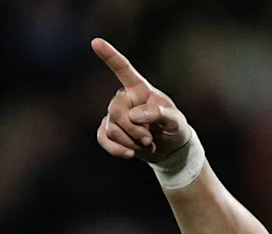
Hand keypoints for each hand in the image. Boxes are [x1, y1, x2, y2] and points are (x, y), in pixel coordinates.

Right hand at [92, 37, 190, 162]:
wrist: (169, 149)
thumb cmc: (174, 128)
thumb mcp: (175, 121)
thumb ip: (159, 113)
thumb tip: (134, 115)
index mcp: (140, 89)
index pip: (123, 69)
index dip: (110, 56)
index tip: (96, 42)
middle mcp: (124, 99)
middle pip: (116, 111)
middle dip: (133, 129)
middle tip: (149, 139)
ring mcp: (114, 115)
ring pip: (111, 128)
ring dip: (130, 142)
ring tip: (147, 143)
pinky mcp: (109, 131)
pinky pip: (103, 139)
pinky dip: (116, 149)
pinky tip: (129, 154)